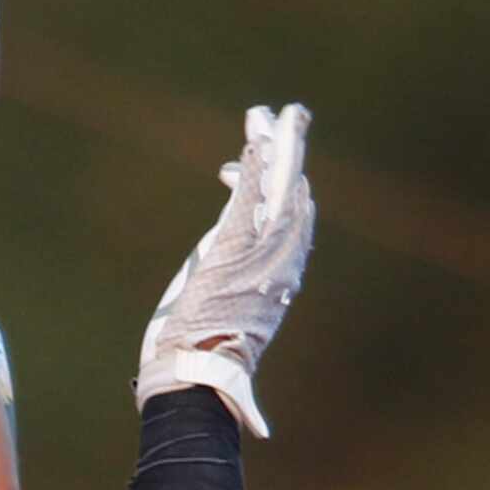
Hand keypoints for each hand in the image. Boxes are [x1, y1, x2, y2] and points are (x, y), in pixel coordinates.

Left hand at [136, 104, 314, 437]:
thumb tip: (229, 305)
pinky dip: (255, 167)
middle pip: (294, 198)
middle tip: (289, 118)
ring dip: (275, 148)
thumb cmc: (205, 367)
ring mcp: (258, 254)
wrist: (195, 375)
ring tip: (271, 113)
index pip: (293, 227)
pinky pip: (250, 197)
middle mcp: (278, 264)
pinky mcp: (233, 246)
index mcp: (279, 283)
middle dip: (291, 156)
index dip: (285, 194)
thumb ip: (234, 307)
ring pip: (277, 190)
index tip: (263, 173)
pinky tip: (253, 141)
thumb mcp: (229, 334)